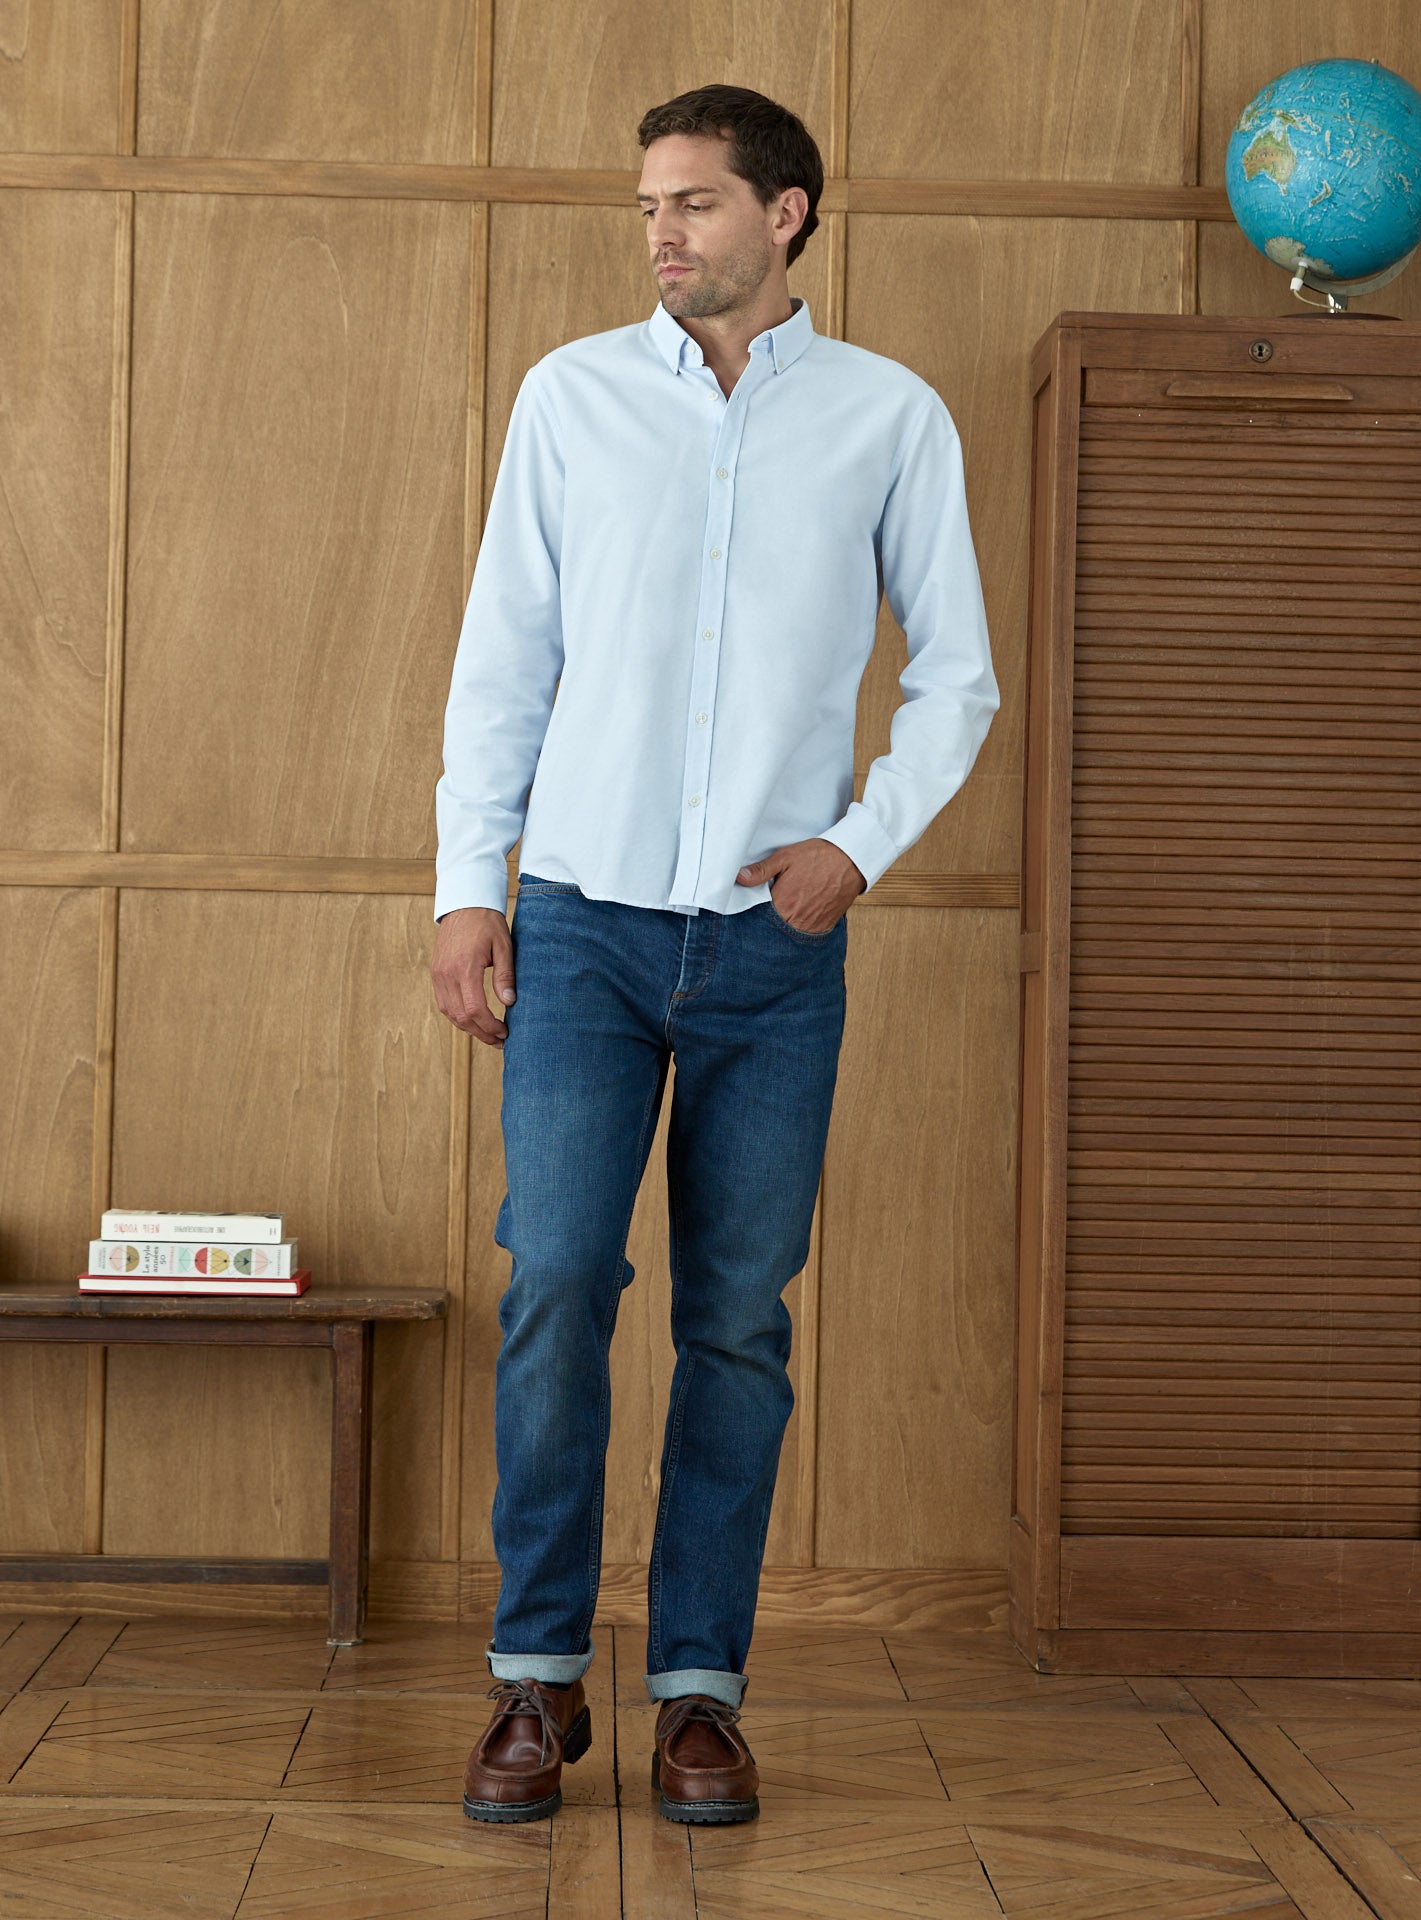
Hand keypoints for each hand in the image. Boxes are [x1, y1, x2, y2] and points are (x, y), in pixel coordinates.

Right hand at [431, 907, 516, 1047]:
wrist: (464, 903)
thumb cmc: (487, 923)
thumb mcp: (504, 947)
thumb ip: (505, 976)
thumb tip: (509, 1003)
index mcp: (465, 968)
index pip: (475, 1009)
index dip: (490, 1026)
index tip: (504, 1032)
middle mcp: (447, 974)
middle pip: (461, 1017)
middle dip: (481, 1033)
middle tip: (499, 1041)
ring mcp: (438, 974)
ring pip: (450, 1013)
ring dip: (468, 1028)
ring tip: (488, 1035)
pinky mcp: (435, 973)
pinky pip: (443, 1003)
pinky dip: (457, 1016)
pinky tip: (472, 1020)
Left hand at [736, 838, 866, 933]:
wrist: (851, 860)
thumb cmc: (818, 857)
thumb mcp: (786, 857)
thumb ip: (761, 870)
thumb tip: (739, 878)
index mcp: (783, 903)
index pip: (758, 919)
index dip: (752, 916)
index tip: (749, 912)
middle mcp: (797, 920)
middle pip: (773, 931)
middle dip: (767, 925)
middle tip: (767, 914)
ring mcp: (812, 926)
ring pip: (789, 937)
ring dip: (782, 930)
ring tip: (782, 917)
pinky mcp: (824, 927)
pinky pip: (806, 936)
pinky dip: (798, 931)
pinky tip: (795, 919)